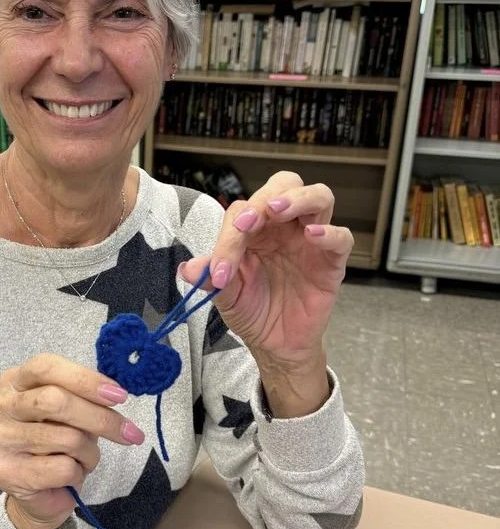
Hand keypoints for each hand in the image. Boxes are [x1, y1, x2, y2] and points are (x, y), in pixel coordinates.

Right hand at [0, 353, 142, 528]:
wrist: (39, 494)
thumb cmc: (58, 444)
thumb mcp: (73, 412)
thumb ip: (84, 398)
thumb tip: (114, 394)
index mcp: (13, 381)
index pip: (46, 367)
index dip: (85, 379)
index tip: (119, 395)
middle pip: (54, 400)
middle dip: (99, 418)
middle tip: (130, 433)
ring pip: (65, 437)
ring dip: (89, 453)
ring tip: (86, 459)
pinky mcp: (4, 472)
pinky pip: (61, 468)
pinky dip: (78, 473)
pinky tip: (70, 476)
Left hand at [181, 172, 352, 413]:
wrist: (274, 343)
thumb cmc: (251, 310)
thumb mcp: (225, 296)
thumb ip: (210, 279)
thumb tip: (187, 269)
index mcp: (254, 229)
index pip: (243, 212)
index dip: (230, 234)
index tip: (220, 268)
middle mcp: (283, 227)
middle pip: (285, 185)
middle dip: (266, 196)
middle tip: (249, 220)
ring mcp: (309, 241)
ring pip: (318, 197)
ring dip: (297, 198)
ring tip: (278, 210)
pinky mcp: (331, 261)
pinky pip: (341, 238)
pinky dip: (330, 233)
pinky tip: (313, 235)